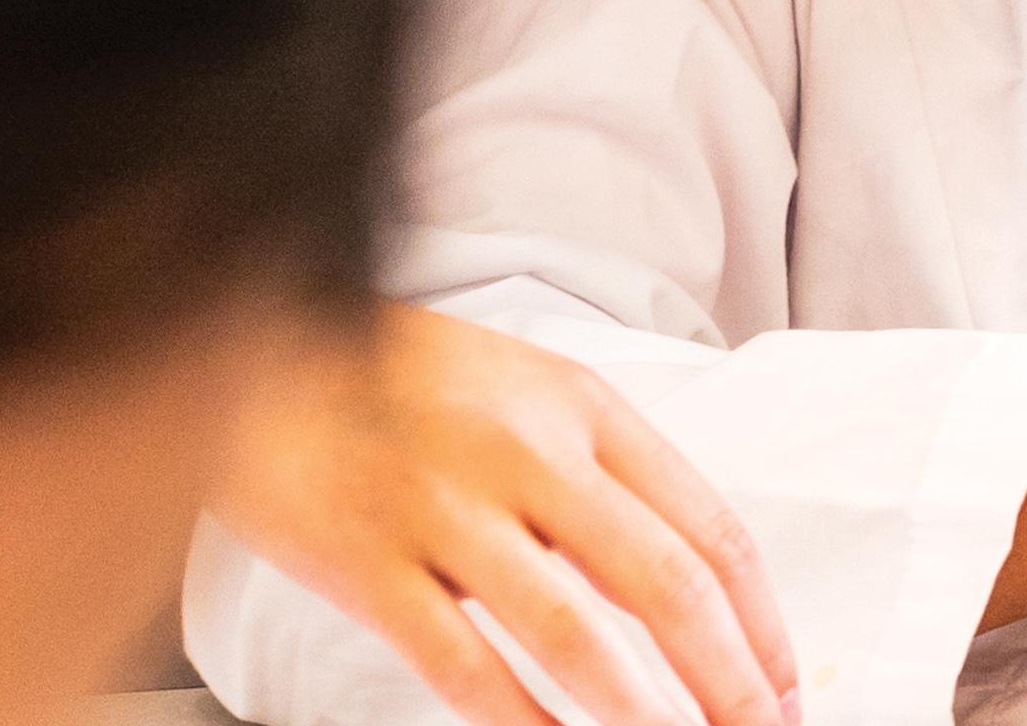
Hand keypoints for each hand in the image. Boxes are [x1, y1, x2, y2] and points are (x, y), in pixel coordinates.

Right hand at [207, 304, 795, 725]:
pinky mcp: (368, 563)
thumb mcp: (521, 387)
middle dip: (729, 681)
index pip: (708, 525)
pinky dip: (524, 725)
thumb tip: (680, 579)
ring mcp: (444, 510)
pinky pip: (465, 666)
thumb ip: (597, 468)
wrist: (247, 339)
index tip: (779, 682)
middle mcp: (525, 453)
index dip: (761, 620)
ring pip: (576, 635)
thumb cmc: (390, 372)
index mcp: (580, 406)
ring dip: (645, 716)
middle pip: (663, 584)